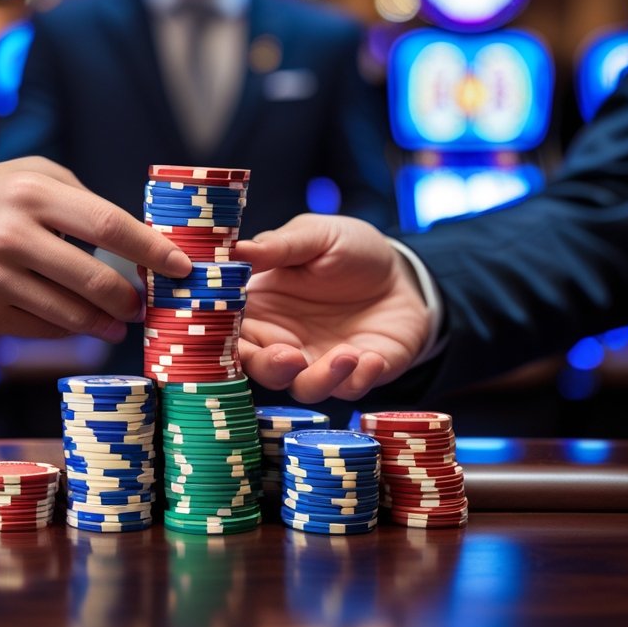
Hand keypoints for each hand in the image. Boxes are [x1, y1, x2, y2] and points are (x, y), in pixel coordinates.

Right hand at [0, 156, 189, 340]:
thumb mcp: (29, 176)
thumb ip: (82, 201)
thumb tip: (139, 242)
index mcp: (32, 193)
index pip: (111, 226)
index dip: (152, 251)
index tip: (182, 267)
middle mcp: (12, 235)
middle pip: (96, 280)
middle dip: (131, 298)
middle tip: (145, 303)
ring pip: (72, 315)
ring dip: (105, 323)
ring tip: (118, 321)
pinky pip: (42, 330)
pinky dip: (68, 330)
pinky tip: (79, 324)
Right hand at [232, 214, 430, 401]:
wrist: (403, 271)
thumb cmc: (350, 250)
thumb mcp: (315, 236)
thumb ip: (279, 247)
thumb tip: (237, 249)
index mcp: (262, 309)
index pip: (230, 332)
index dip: (225, 338)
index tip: (234, 332)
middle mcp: (284, 341)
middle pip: (260, 370)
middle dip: (270, 368)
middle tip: (289, 355)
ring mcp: (319, 362)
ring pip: (304, 389)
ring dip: (320, 379)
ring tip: (347, 354)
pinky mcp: (356, 375)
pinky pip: (350, 390)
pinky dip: (359, 380)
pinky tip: (371, 357)